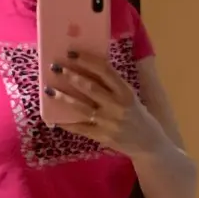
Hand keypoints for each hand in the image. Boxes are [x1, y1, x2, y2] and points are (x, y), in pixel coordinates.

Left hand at [44, 52, 162, 158]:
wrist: (149, 145)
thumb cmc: (138, 116)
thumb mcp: (131, 96)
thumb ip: (113, 85)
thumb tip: (89, 69)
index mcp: (125, 91)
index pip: (105, 71)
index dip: (87, 60)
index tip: (72, 53)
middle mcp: (117, 105)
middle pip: (91, 87)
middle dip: (71, 76)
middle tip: (56, 67)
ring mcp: (108, 122)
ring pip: (82, 107)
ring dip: (63, 98)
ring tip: (49, 90)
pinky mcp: (102, 136)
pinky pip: (80, 128)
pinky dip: (66, 123)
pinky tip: (54, 118)